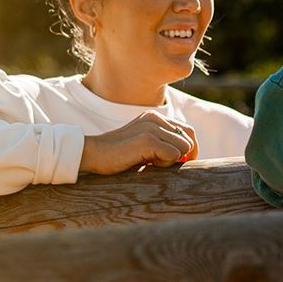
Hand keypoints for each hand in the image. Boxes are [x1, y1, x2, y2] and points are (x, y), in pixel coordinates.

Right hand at [80, 111, 198, 175]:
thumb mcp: (144, 145)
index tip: (179, 163)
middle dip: (182, 156)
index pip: (188, 131)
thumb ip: (164, 144)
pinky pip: (174, 155)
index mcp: (155, 117)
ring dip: (171, 161)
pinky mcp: (147, 139)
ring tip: (150, 162)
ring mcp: (151, 127)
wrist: (92, 154)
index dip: (189, 149)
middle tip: (161, 164)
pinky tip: (147, 163)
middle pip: (189, 139)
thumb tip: (190, 156)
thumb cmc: (118, 155)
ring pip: (184, 147)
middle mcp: (155, 118)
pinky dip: (165, 164)